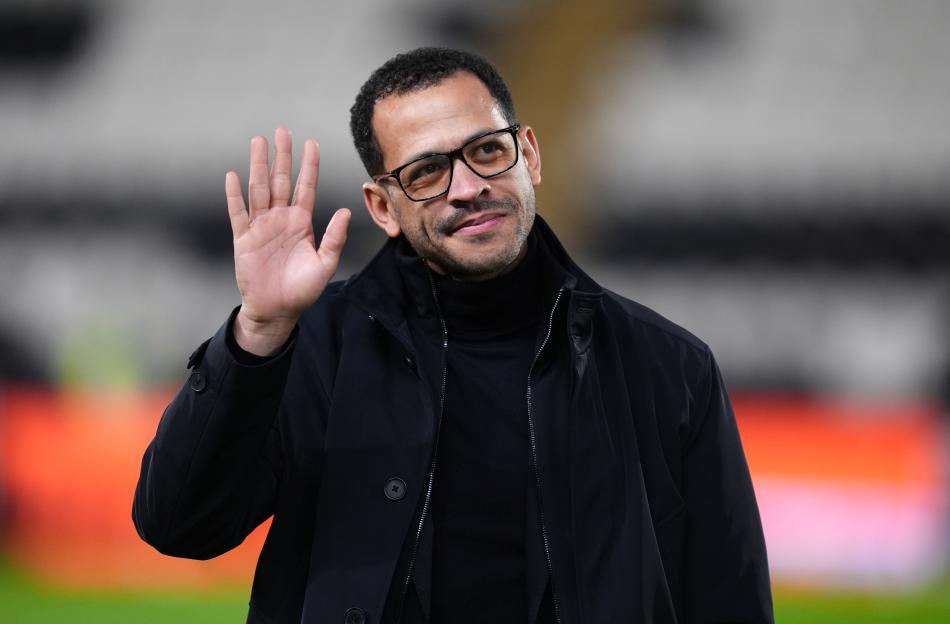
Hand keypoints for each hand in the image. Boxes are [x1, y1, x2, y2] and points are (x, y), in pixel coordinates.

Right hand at [226, 128, 350, 355]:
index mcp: (302, 222)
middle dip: (282, 155)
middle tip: (282, 129)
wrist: (277, 310)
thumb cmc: (302, 290)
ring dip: (259, 166)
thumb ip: (334, 238)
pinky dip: (234, 195)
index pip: (306, 186)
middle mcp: (281, 219)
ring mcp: (261, 227)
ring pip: (259, 189)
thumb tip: (346, 212)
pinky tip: (232, 175)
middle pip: (281, 180)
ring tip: (258, 141)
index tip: (311, 142)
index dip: (309, 165)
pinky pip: (238, 213)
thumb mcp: (325, 264)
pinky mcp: (243, 239)